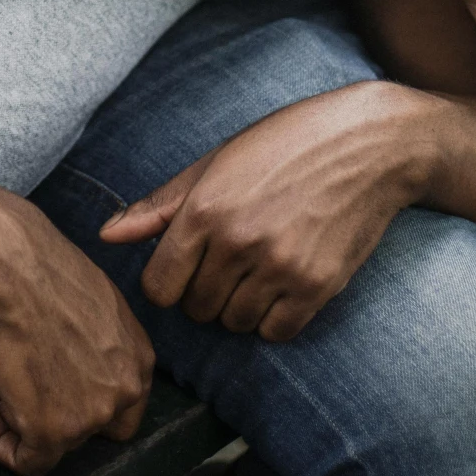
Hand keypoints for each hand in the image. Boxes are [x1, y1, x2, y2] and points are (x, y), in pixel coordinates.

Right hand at [0, 202, 155, 475]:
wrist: (12, 268)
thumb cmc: (39, 270)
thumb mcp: (90, 306)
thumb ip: (90, 346)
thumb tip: (59, 368)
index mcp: (139, 358)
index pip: (121, 402)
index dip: (83, 399)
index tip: (48, 384)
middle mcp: (126, 392)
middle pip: (91, 426)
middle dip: (56, 411)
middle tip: (19, 387)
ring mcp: (91, 417)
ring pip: (56, 441)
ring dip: (20, 414)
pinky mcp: (53, 433)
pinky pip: (26, 461)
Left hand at [99, 82, 434, 341]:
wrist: (369, 143)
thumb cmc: (286, 144)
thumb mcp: (216, 162)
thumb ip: (159, 205)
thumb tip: (106, 236)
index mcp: (204, 210)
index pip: (158, 287)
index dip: (168, 282)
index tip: (186, 267)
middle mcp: (238, 242)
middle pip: (195, 309)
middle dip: (204, 293)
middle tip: (229, 263)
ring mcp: (279, 267)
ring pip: (234, 323)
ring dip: (239, 306)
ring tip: (259, 269)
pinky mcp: (317, 286)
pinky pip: (276, 331)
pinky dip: (275, 317)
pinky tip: (284, 284)